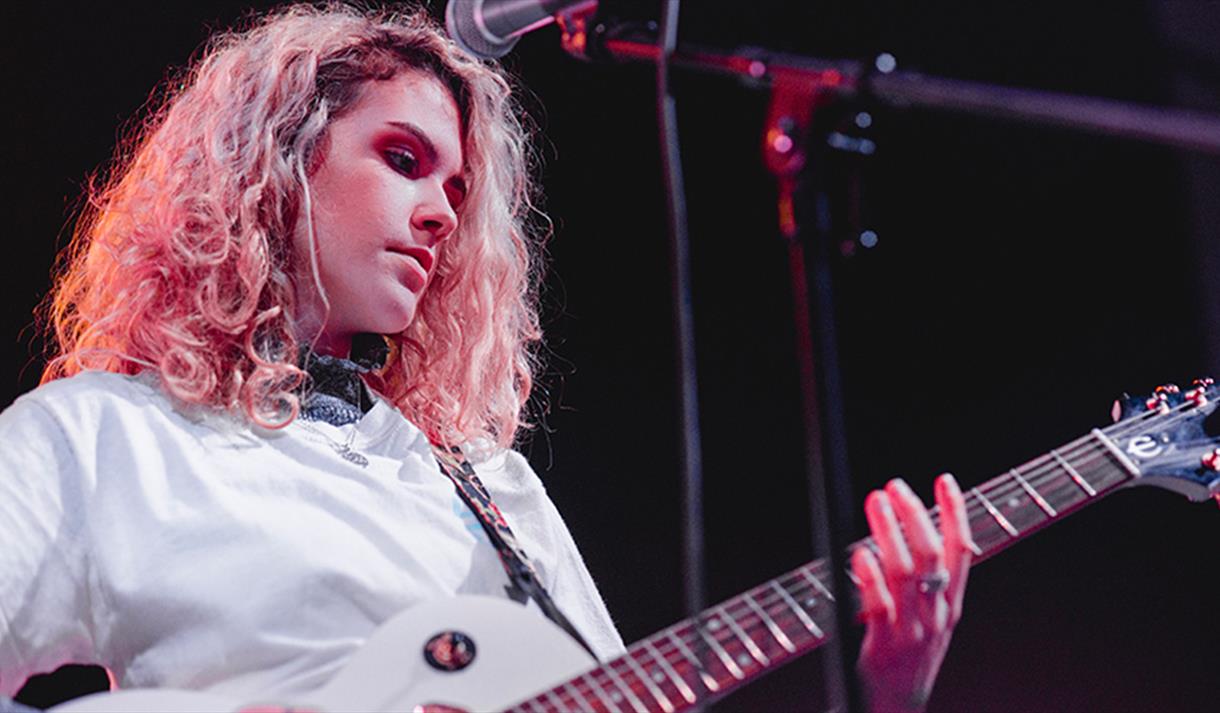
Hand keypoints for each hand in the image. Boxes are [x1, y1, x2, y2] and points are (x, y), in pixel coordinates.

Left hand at [852, 474, 972, 711]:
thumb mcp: (930, 619)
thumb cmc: (908, 658)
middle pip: (931, 555)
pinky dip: (870, 576)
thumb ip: (927, 582)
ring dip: (889, 533)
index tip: (944, 480)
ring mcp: (912, 631)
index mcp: (950, 605)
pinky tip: (860, 553)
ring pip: (905, 573)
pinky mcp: (883, 646)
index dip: (955, 513)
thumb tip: (910, 530)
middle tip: (894, 487)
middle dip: (914, 515)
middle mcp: (936, 615)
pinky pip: (879, 606)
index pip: (961, 550)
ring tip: (875, 504)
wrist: (898, 709)